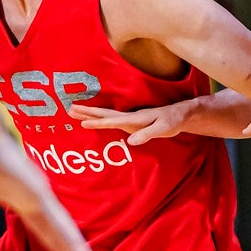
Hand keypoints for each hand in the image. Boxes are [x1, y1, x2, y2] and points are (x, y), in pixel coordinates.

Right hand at [0, 130, 94, 250]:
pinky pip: (53, 218)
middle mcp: (35, 196)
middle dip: (70, 248)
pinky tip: (75, 247)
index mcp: (21, 199)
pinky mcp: (36, 191)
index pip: (42, 226)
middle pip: (56, 228)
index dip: (53, 241)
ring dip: (73, 246)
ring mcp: (37, 194)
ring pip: (59, 226)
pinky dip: (64, 235)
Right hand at [69, 101, 188, 145]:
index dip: (97, 122)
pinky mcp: (132, 122)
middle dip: (87, 112)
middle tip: (69, 109)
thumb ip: (147, 135)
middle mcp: (129, 116)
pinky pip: (111, 119)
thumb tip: (130, 142)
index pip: (112, 120)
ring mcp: (129, 118)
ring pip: (105, 114)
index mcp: (134, 118)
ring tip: (75, 111)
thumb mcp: (162, 129)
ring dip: (90, 113)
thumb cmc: (172, 122)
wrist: (180, 115)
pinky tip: (95, 120)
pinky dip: (100, 118)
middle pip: (104, 113)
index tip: (82, 122)